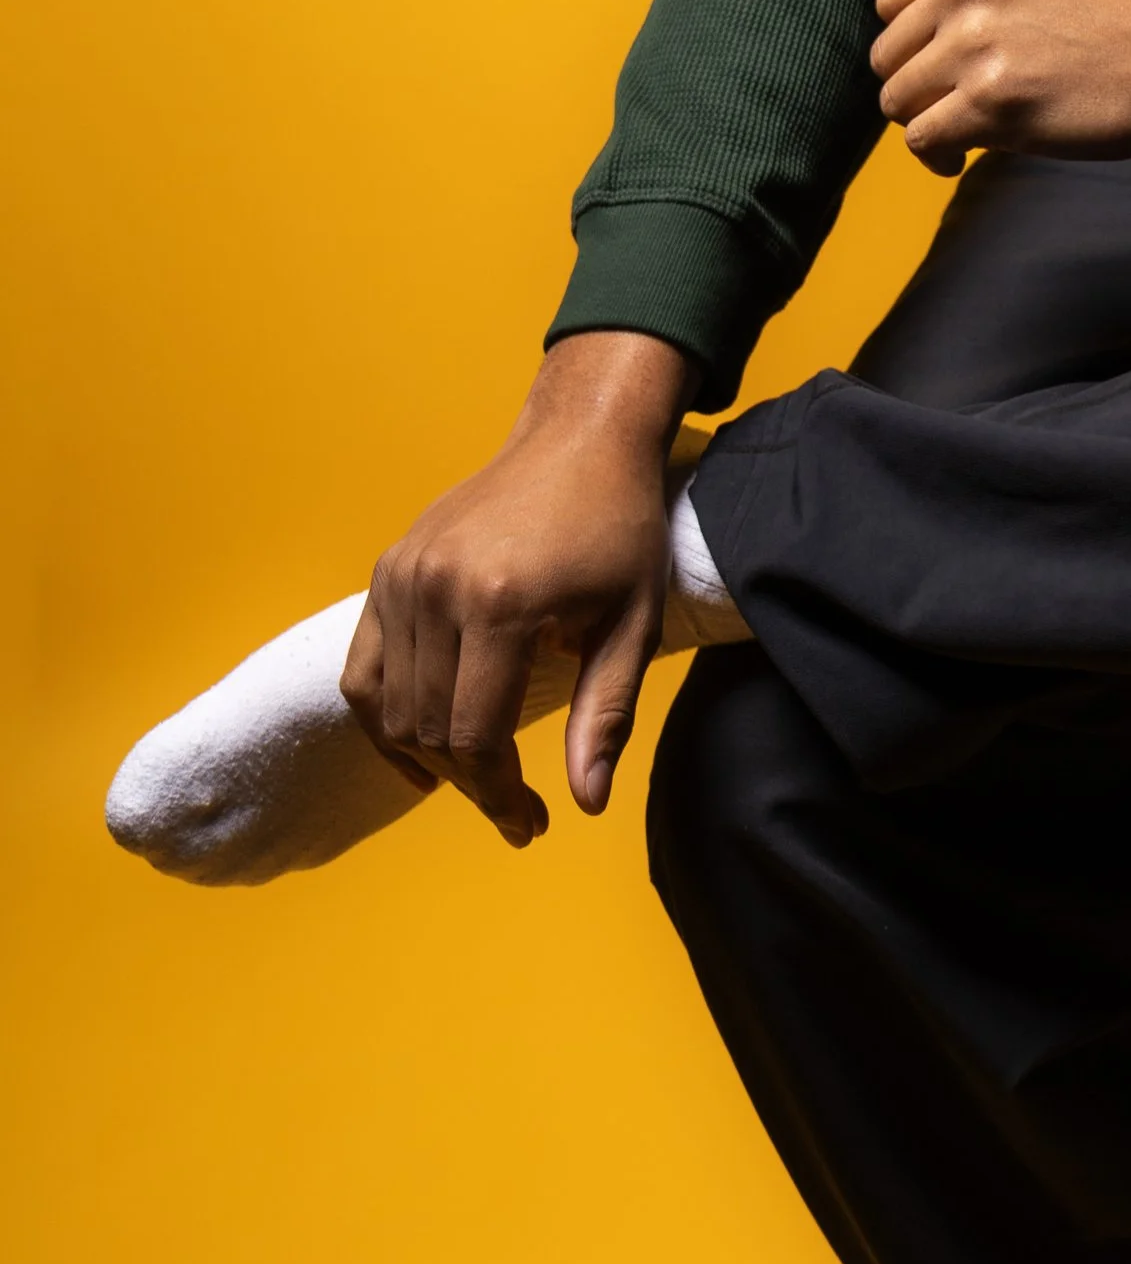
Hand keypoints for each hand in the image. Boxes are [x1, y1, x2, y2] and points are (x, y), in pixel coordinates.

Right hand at [340, 331, 694, 846]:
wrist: (581, 439)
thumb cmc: (619, 529)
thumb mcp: (634, 623)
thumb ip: (604, 715)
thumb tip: (586, 804)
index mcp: (500, 604)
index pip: (474, 736)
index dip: (499, 795)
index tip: (532, 824)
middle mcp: (436, 588)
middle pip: (429, 729)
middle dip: (473, 785)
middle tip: (518, 813)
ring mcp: (402, 575)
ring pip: (390, 708)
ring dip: (430, 759)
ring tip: (480, 781)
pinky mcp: (387, 568)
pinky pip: (362, 668)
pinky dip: (384, 718)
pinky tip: (420, 752)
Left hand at [871, 0, 1130, 177]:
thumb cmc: (1126, 16)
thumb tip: (924, 35)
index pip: (892, 3)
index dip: (912, 43)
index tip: (940, 66)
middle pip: (889, 53)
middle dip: (917, 85)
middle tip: (956, 106)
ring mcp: (976, 43)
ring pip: (898, 98)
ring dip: (927, 122)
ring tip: (962, 133)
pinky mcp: (991, 101)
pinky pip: (922, 138)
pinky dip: (935, 155)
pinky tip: (960, 158)